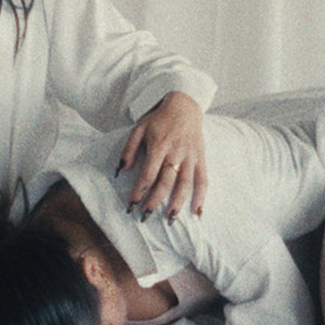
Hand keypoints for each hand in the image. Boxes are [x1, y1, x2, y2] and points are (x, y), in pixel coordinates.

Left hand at [117, 91, 206, 219]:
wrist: (185, 105)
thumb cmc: (159, 118)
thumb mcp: (139, 128)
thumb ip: (129, 149)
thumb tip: (120, 171)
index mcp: (159, 145)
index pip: (148, 174)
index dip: (139, 191)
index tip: (131, 205)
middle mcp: (175, 153)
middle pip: (165, 182)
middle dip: (155, 201)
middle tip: (146, 216)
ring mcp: (190, 156)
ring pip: (185, 184)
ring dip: (177, 203)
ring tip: (170, 219)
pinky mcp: (200, 158)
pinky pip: (203, 179)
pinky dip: (201, 196)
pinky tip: (197, 211)